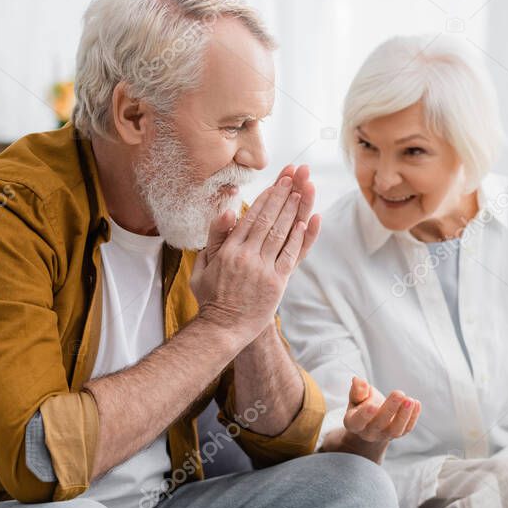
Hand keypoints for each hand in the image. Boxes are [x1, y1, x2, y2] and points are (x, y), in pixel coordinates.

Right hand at [190, 166, 320, 345]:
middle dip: (283, 196)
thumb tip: (227, 212)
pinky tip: (305, 223)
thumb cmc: (211, 297)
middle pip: (268, 220)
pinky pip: (290, 256)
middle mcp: (246, 256)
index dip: (267, 197)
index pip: (251, 217)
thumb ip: (215, 237)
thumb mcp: (203, 265)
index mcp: (228, 250)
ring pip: (280, 233)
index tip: (277, 182)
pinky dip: (298, 238)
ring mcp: (263, 269)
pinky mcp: (276, 283)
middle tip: (294, 178)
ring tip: (302, 192)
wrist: (223, 329)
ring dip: (292, 211)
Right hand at [342, 377, 420, 443]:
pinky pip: (407, 428)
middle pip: (379, 423)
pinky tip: (416, 403)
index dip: (364, 415)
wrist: (372, 421)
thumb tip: (358, 380)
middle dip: (390, 408)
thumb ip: (357, 390)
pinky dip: (413, 417)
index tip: (372, 405)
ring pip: (395, 430)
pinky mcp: (398, 434)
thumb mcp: (356, 397)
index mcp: (354, 423)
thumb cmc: (362, 404)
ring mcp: (384, 435)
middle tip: (399, 393)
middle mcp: (369, 433)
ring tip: (410, 400)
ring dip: (404, 415)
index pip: (358, 421)